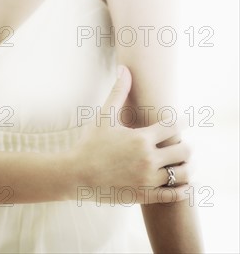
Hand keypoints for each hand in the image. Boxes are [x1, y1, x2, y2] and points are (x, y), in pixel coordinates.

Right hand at [71, 66, 190, 204]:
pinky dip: (183, 189)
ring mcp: (148, 179)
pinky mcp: (145, 195)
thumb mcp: (104, 116)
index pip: (173, 126)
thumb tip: (124, 68)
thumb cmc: (90, 143)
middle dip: (186, 144)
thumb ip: (118, 92)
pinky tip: (184, 183)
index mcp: (141, 138)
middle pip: (184, 150)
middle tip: (182, 142)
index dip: (180, 121)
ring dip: (187, 166)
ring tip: (183, 162)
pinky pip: (174, 194)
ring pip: (183, 173)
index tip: (180, 121)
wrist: (76, 175)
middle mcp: (148, 159)